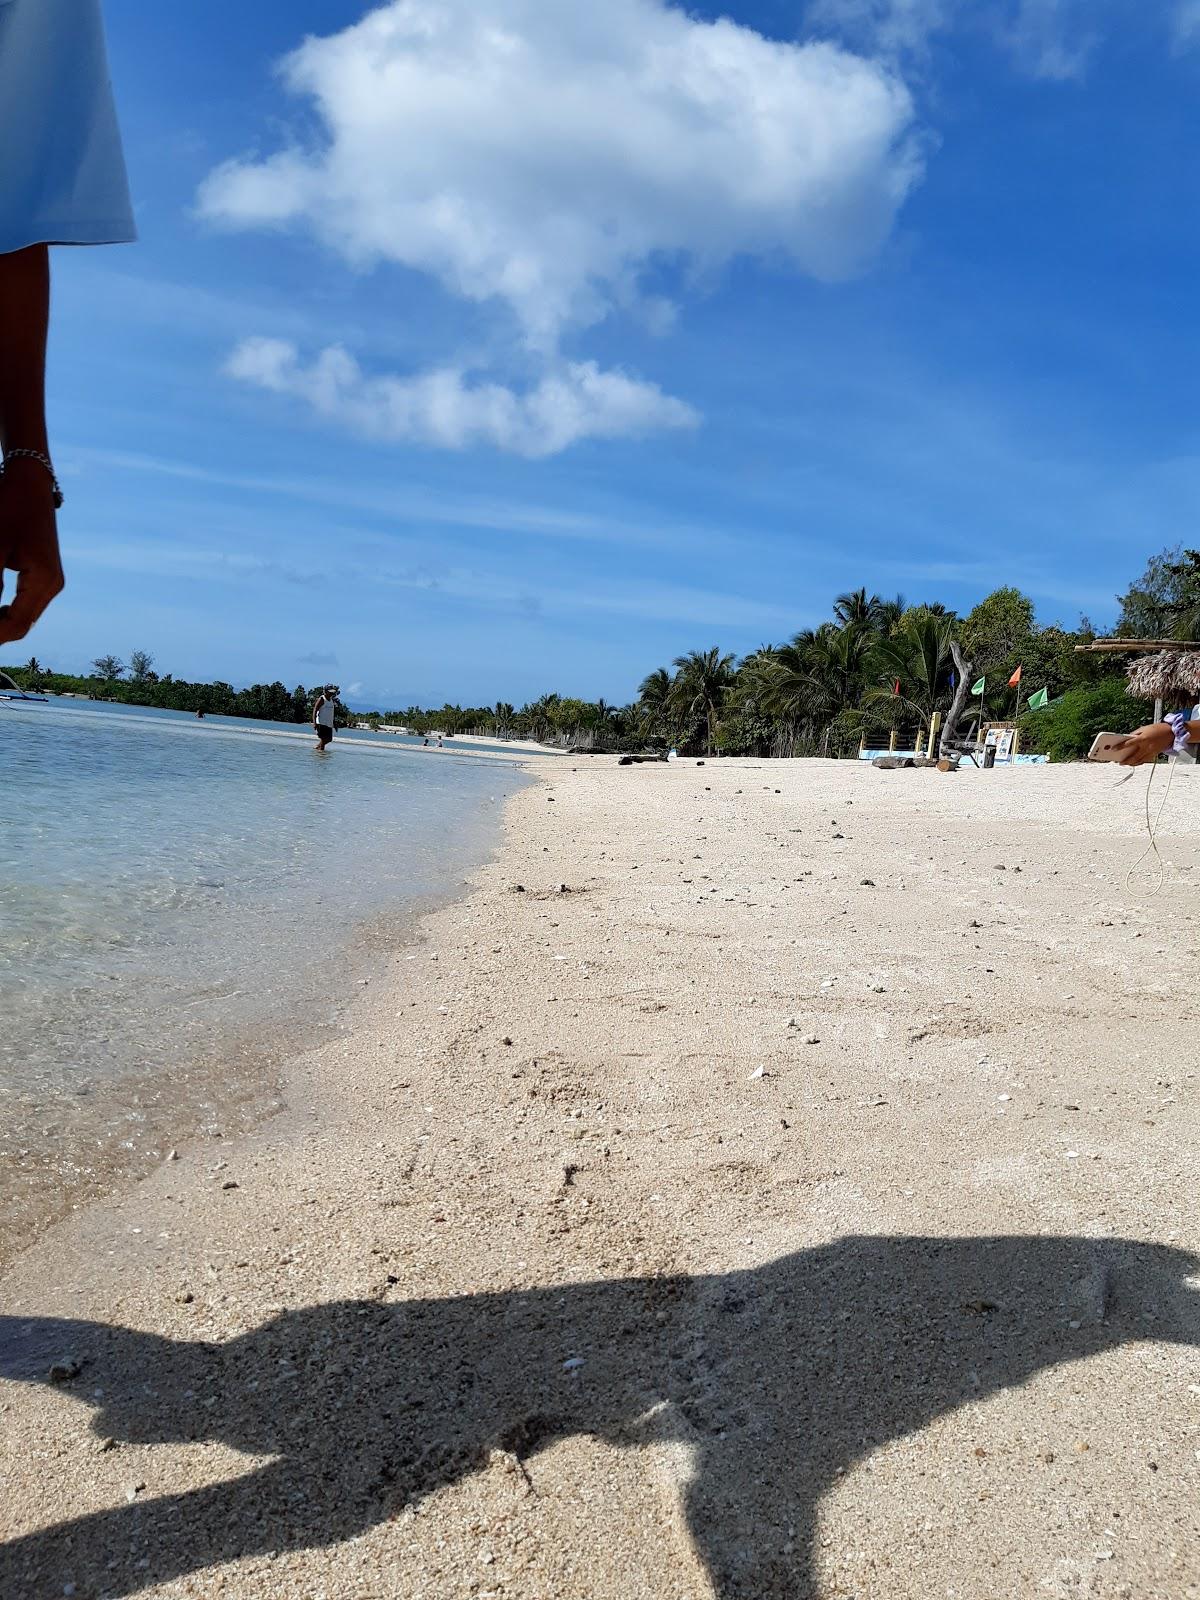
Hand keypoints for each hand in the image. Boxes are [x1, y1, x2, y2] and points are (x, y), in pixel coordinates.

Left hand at [0, 463, 63, 643]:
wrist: (28, 483)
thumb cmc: (9, 508)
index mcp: (44, 580)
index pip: (18, 624)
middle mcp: (52, 585)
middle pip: (22, 625)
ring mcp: (50, 581)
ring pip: (23, 616)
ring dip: (0, 622)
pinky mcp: (43, 575)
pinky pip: (24, 603)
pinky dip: (4, 610)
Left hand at [1111, 723, 1172, 765]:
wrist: (1172, 733)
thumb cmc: (1158, 729)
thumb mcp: (1144, 728)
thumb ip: (1134, 734)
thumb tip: (1126, 738)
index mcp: (1143, 738)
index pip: (1128, 743)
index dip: (1120, 746)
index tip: (1113, 749)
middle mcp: (1146, 746)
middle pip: (1133, 756)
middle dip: (1125, 760)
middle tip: (1118, 762)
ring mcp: (1151, 752)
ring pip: (1139, 760)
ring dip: (1131, 763)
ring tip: (1124, 763)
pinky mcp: (1154, 755)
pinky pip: (1144, 761)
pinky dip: (1138, 762)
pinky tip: (1134, 763)